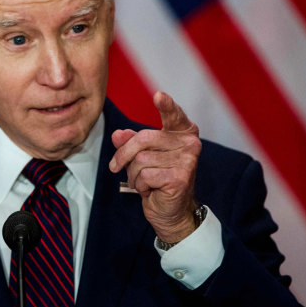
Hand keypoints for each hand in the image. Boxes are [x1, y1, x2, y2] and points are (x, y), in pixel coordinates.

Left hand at [109, 91, 201, 242]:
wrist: (171, 212)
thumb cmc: (157, 179)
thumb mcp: (141, 156)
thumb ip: (130, 142)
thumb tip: (117, 135)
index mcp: (183, 133)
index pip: (174, 115)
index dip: (166, 105)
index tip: (158, 95)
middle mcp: (190, 143)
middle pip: (143, 139)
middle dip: (123, 155)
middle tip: (115, 167)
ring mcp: (187, 160)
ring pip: (141, 159)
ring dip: (133, 174)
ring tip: (144, 182)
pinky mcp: (180, 177)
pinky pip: (145, 175)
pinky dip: (140, 185)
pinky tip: (151, 190)